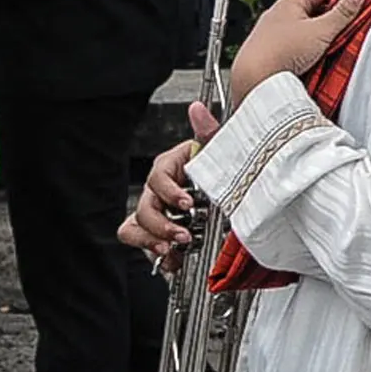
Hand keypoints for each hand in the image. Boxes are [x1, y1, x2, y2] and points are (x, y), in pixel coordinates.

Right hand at [119, 102, 223, 265]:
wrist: (235, 193)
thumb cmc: (222, 168)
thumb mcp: (220, 151)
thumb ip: (209, 133)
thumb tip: (198, 110)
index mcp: (171, 167)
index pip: (158, 177)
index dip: (169, 192)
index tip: (187, 203)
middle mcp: (160, 190)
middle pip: (144, 208)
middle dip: (162, 225)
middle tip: (183, 235)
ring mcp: (158, 212)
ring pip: (135, 227)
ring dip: (152, 241)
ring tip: (173, 251)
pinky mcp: (160, 232)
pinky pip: (145, 245)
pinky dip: (160, 257)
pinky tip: (175, 261)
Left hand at [227, 0, 368, 105]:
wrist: (253, 81)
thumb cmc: (280, 53)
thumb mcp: (322, 30)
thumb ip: (343, 11)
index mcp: (290, 3)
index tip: (355, 1)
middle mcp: (278, 15)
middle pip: (312, 11)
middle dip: (330, 20)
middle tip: (347, 28)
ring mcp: (271, 35)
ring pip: (301, 31)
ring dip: (317, 38)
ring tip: (331, 49)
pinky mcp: (268, 54)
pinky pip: (292, 48)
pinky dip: (304, 52)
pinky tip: (312, 62)